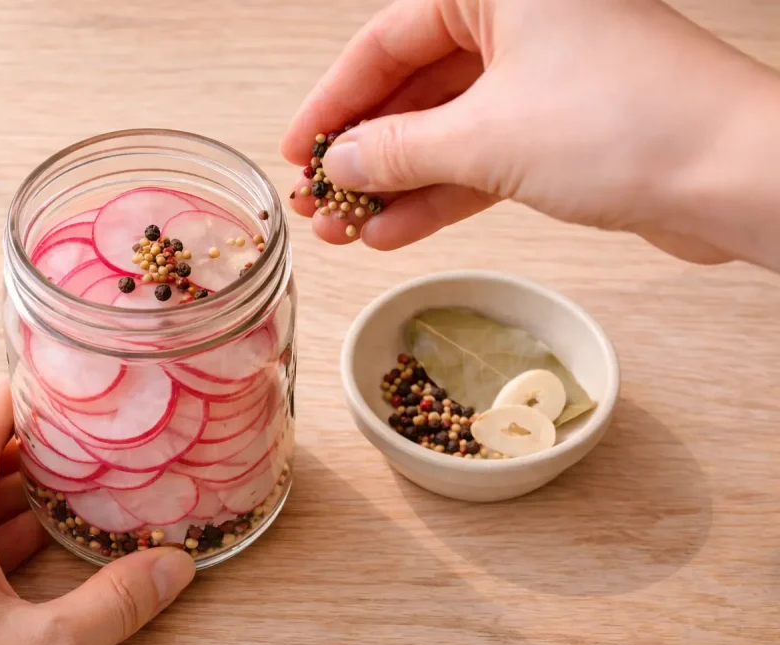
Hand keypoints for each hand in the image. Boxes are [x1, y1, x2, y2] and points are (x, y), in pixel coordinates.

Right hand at [281, 0, 779, 268]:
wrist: (735, 177)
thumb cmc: (629, 124)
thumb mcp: (484, 137)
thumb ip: (398, 150)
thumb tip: (344, 162)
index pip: (386, 39)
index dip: (334, 100)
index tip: (299, 147)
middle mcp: (525, 21)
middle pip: (415, 86)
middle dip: (365, 151)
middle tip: (320, 198)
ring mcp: (547, 77)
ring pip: (448, 129)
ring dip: (396, 183)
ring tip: (347, 229)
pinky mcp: (567, 129)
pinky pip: (484, 157)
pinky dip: (442, 195)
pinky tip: (397, 233)